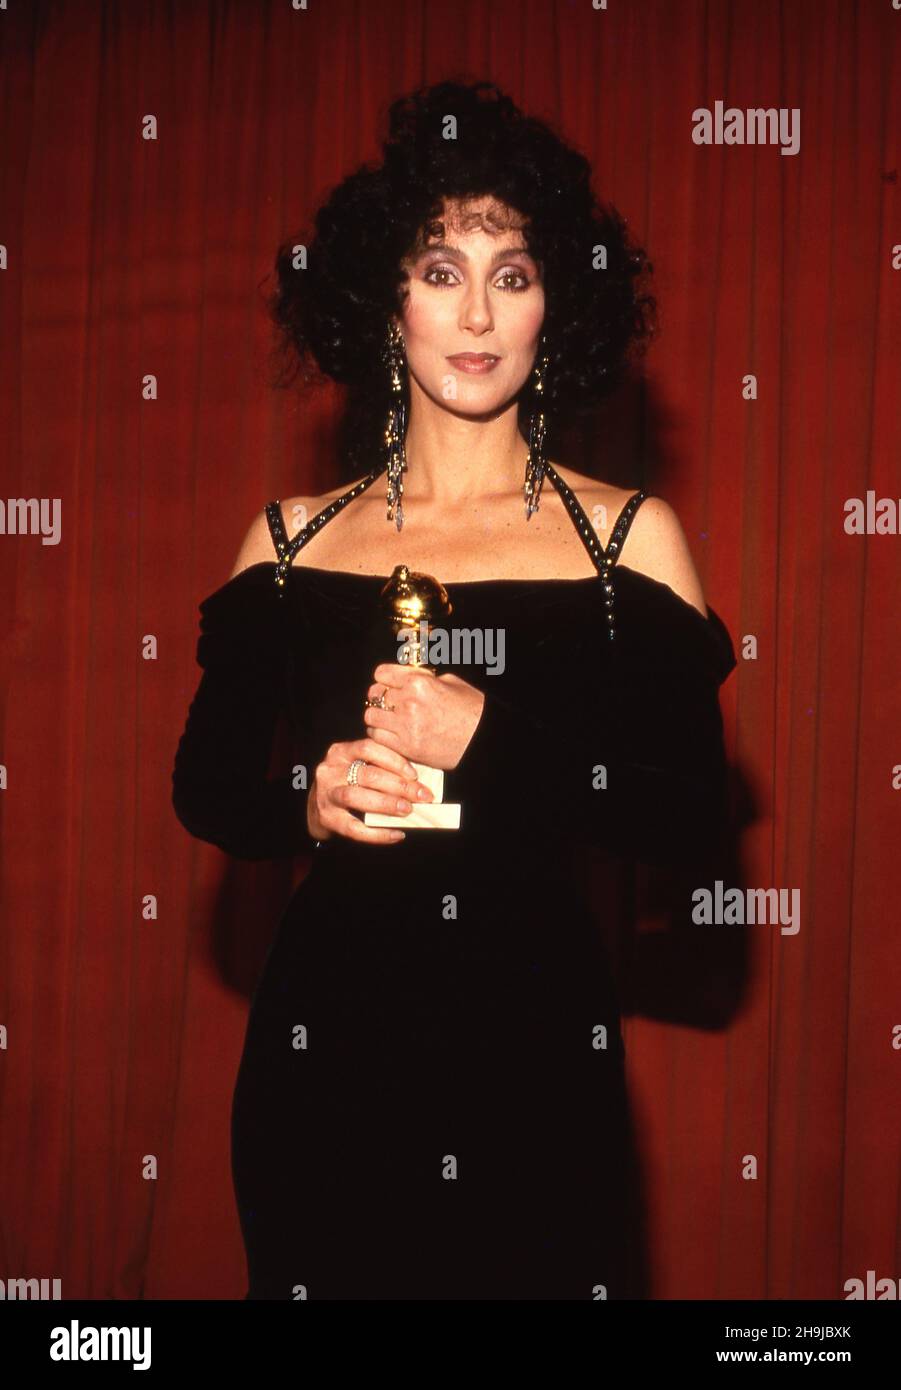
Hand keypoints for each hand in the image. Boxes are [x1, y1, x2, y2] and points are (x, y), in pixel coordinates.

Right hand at [307, 736, 433, 843]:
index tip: (414, 774)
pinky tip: (397, 834)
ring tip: (408, 810)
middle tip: (421, 796)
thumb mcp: (356, 767)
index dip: (394, 760)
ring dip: (386, 804)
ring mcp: (326, 795)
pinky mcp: (327, 818)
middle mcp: (330, 770)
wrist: (316, 808)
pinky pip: (354, 828)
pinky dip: (378, 833)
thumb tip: (418, 779)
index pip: (368, 747)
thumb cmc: (346, 784)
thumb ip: (380, 766)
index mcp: (340, 752)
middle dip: (399, 786)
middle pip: (367, 775)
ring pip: (356, 797)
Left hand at [362, 663, 485, 770]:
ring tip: (389, 720)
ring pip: (371, 717)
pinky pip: (378, 737)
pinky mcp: (406, 747)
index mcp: (419, 682)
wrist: (482, 739)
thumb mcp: (450, 682)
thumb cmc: (471, 709)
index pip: (381, 674)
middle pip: (374, 695)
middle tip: (388, 703)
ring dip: (378, 717)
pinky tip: (392, 734)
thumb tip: (408, 676)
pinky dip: (381, 735)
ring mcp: (405, 726)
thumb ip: (424, 678)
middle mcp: (408, 702)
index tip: (388, 684)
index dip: (384, 679)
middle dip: (380, 698)